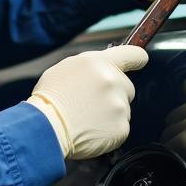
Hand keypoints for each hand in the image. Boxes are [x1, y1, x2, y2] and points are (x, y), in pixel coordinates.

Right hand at [26, 46, 147, 159]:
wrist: (46, 128)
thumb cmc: (49, 99)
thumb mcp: (65, 69)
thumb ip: (90, 67)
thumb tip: (100, 70)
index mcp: (99, 63)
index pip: (132, 54)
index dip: (137, 58)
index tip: (140, 61)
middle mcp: (113, 81)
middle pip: (127, 86)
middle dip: (114, 94)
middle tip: (90, 103)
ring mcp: (119, 106)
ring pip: (122, 109)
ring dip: (109, 114)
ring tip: (85, 118)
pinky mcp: (121, 128)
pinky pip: (120, 129)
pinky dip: (108, 132)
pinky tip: (90, 131)